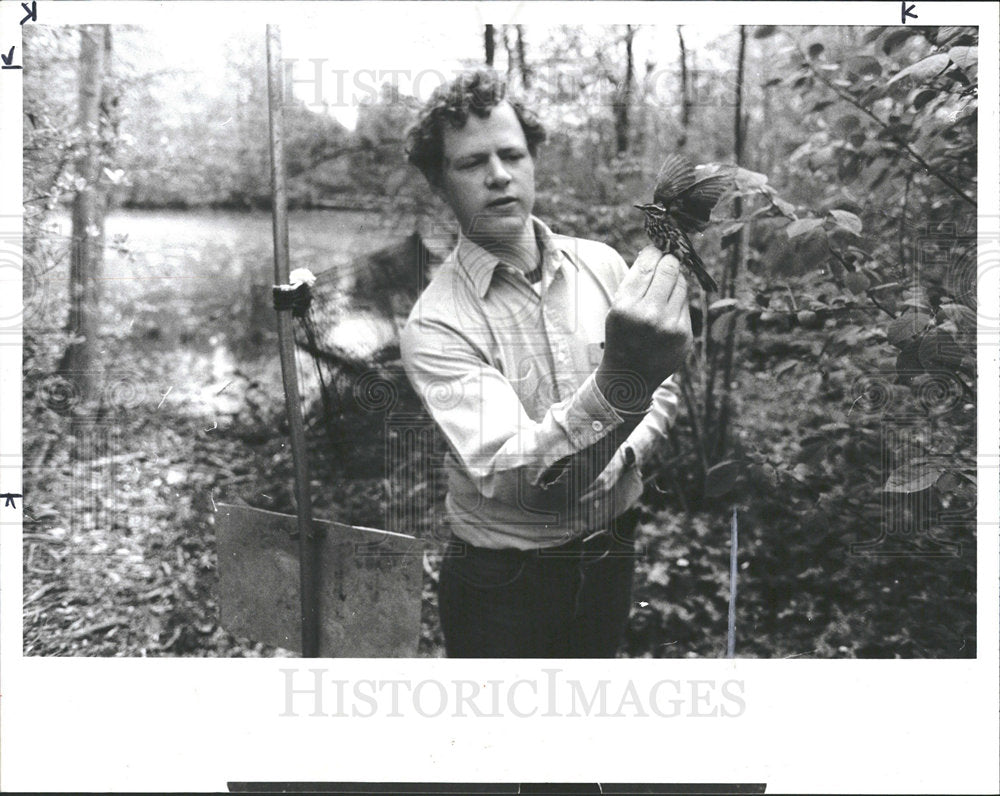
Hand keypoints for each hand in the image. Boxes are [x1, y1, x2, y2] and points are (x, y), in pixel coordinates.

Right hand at [596, 246, 692, 410]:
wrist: (630, 376)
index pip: (648, 265)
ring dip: (675, 280)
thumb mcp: (617, 309)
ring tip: (665, 287)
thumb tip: (656, 252)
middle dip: (669, 261)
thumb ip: (635, 282)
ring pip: (682, 284)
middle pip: (669, 269)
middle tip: (666, 261)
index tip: (656, 250)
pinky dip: (679, 301)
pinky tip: (668, 309)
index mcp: (626, 306)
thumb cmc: (622, 336)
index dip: (654, 253)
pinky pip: (686, 304)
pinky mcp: (684, 335)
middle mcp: (649, 315)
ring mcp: (669, 326)